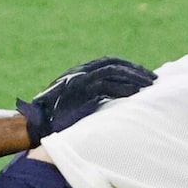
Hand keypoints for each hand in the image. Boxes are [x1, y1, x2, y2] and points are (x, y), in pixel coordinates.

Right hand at [15, 56, 155, 141]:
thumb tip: (106, 99)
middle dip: (135, 71)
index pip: (107, 63)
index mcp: (78, 72)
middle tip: (152, 79)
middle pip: (113, 65)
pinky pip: (107, 87)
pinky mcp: (80, 93)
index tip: (142, 74)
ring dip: (133, 78)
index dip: (127, 67)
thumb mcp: (70, 101)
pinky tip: (136, 94)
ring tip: (149, 86)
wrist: (34, 124)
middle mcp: (79, 73)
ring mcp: (80, 81)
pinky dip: (123, 88)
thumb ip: (87, 95)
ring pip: (113, 73)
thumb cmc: (52, 118)